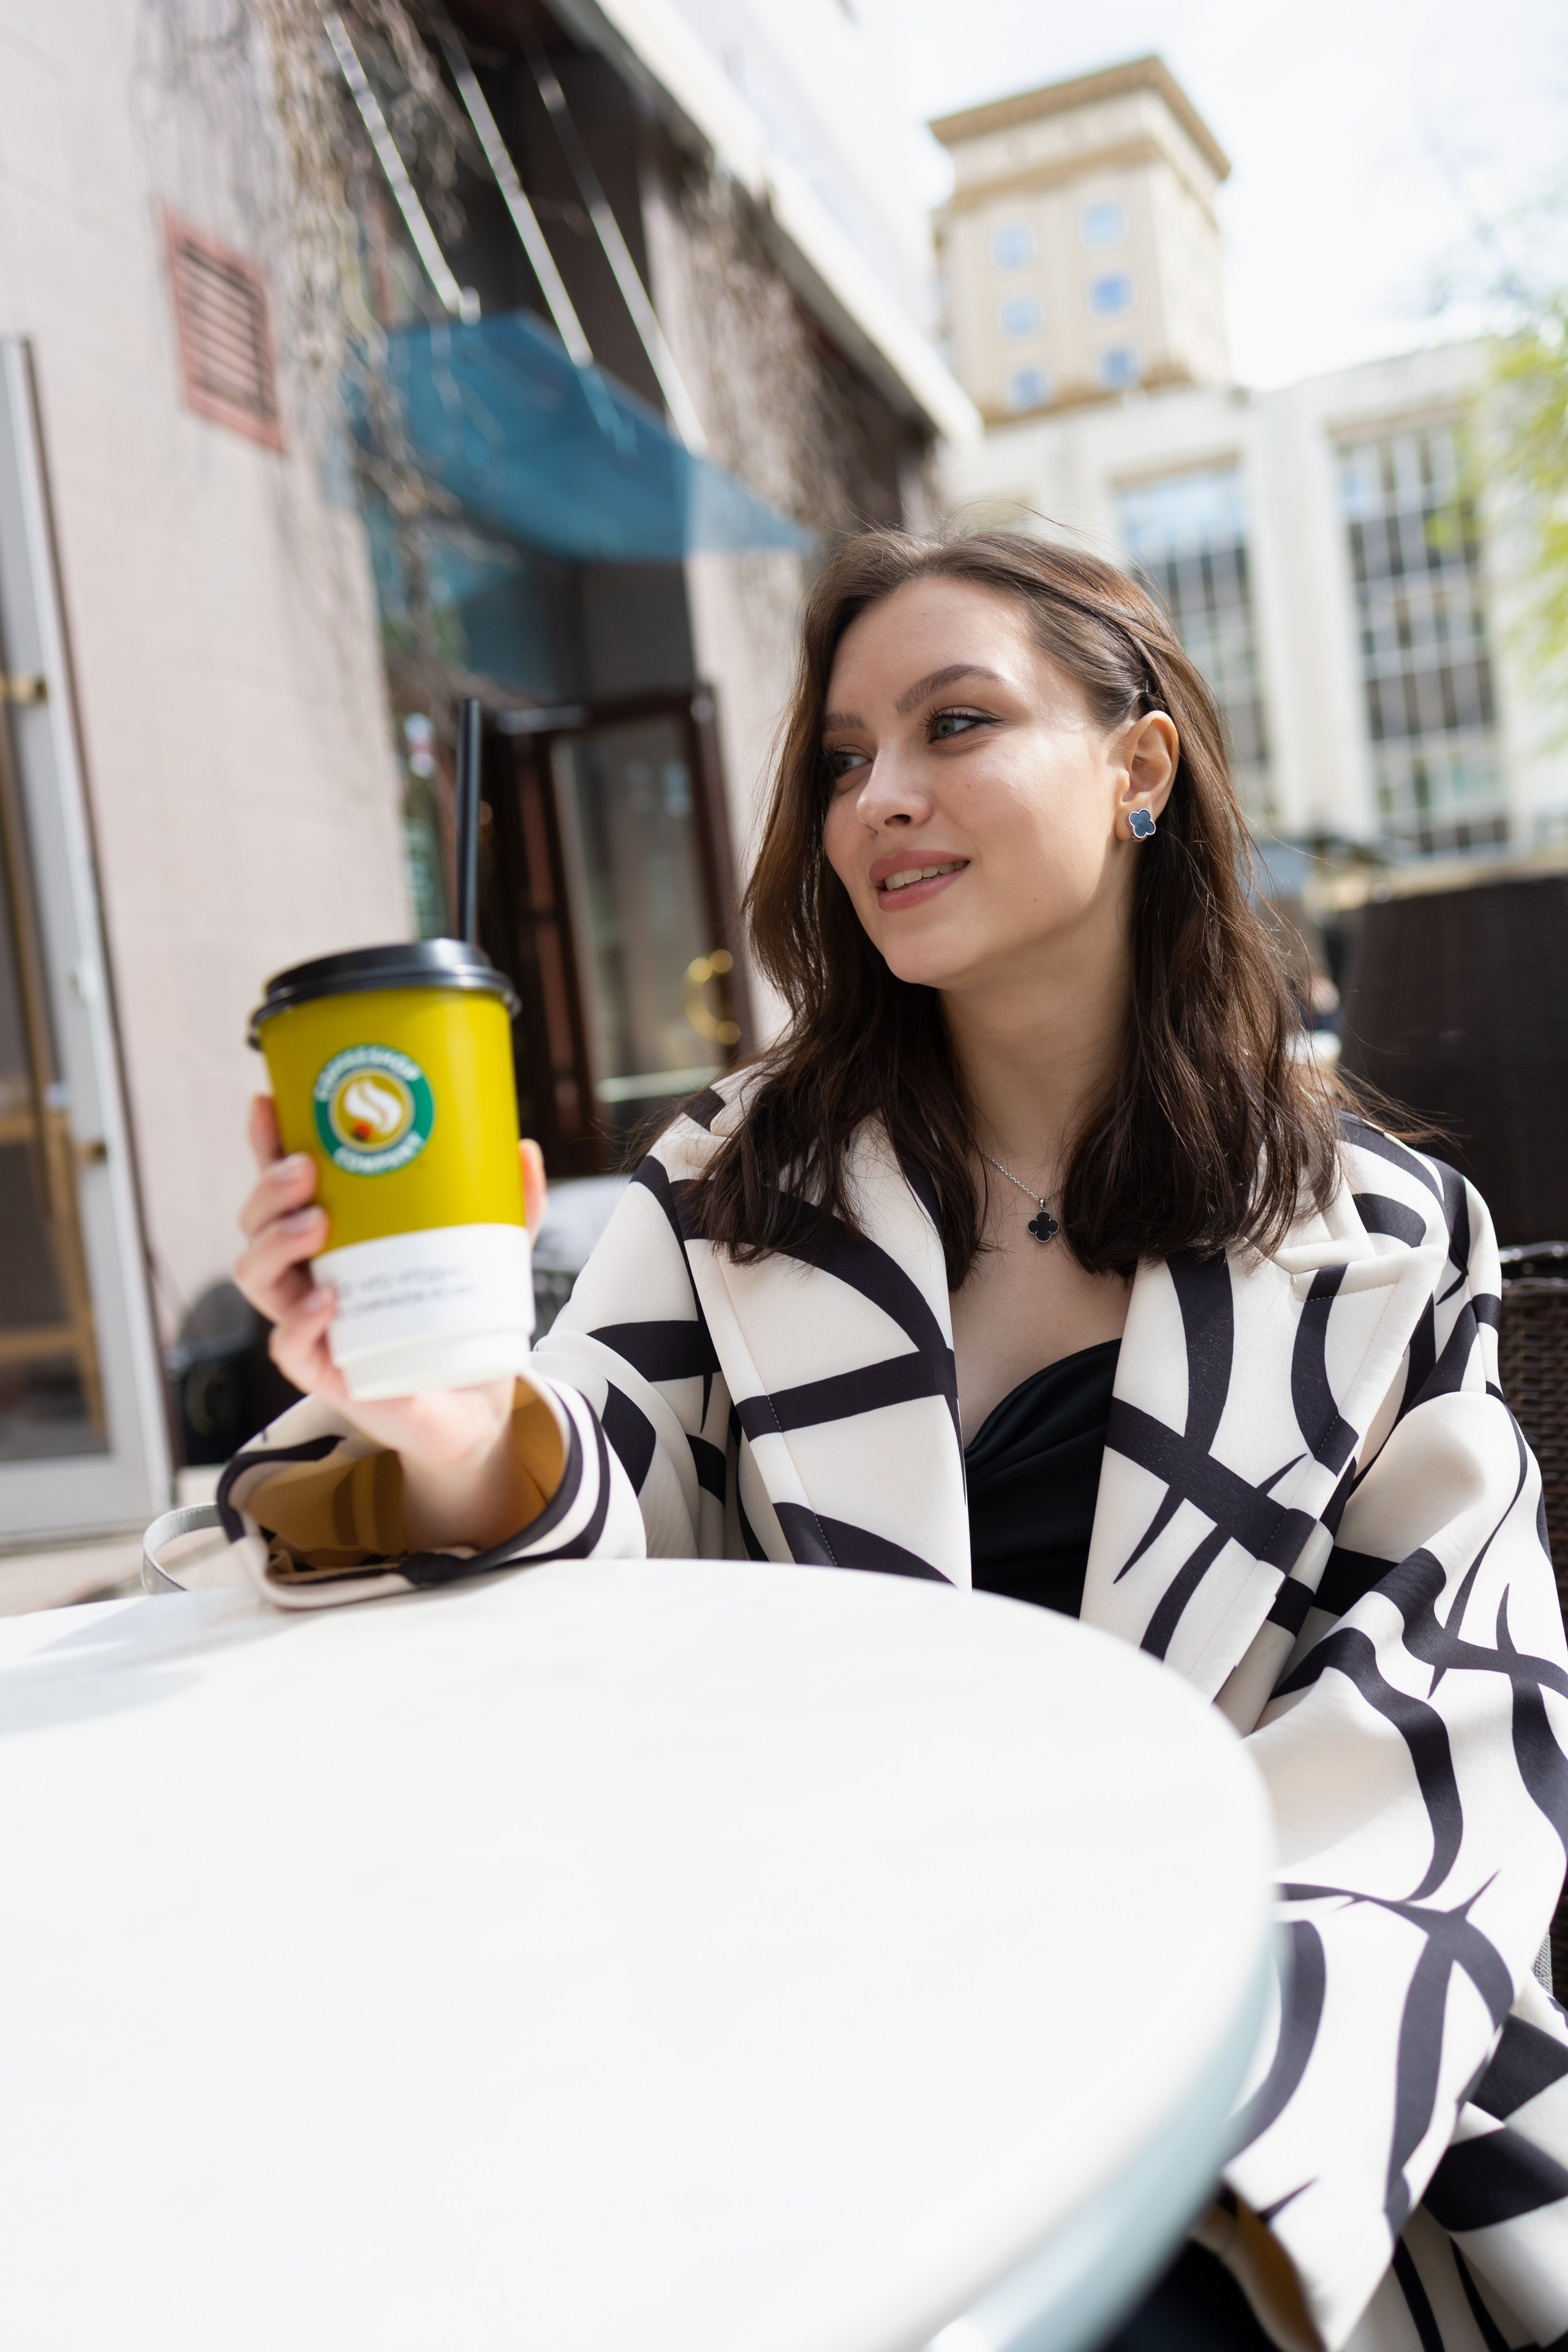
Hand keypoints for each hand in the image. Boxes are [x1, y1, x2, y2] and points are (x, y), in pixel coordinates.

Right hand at [234, 1095, 549, 1548]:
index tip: (268, 1101)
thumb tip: (524, 1149)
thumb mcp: (489, 1253)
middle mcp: (309, 1275)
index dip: (266, 1143)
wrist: (475, 1405)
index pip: (286, 1185)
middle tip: (307, 1169)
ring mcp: (310, 1323)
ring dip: (274, 1243)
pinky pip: (288, 1346)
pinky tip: (328, 1301)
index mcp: (337, 1237)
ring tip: (315, 1223)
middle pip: (257, 1224)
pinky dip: (299, 1322)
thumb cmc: (461, 1319)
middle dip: (268, 1189)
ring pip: (257, 1278)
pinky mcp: (324, 1371)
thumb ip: (508, 1205)